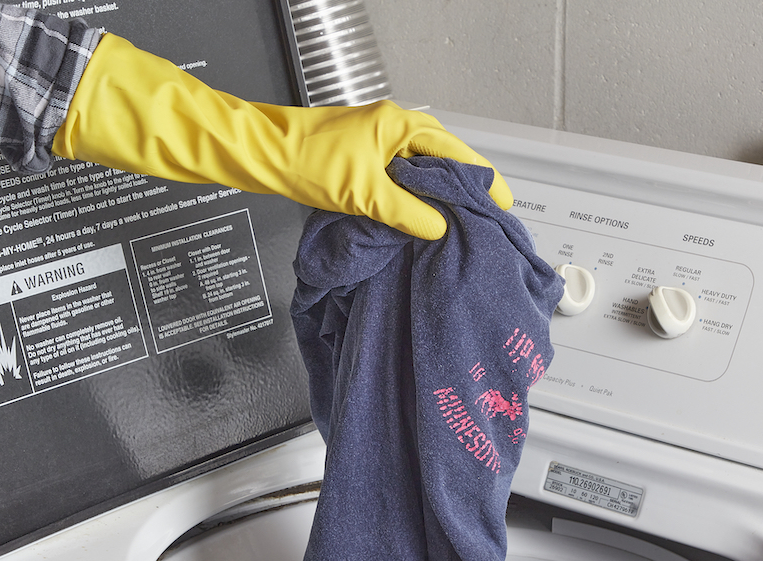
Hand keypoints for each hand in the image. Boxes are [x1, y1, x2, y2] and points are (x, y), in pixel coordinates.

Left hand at [53, 34, 512, 238]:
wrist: (262, 155)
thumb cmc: (305, 161)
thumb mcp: (363, 192)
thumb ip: (407, 211)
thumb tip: (439, 228)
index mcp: (403, 126)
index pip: (458, 155)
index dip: (482, 184)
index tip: (500, 208)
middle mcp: (397, 131)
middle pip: (446, 166)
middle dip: (463, 197)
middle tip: (482, 228)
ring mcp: (383, 147)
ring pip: (424, 178)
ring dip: (438, 204)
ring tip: (457, 233)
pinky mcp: (368, 164)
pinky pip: (405, 185)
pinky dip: (416, 204)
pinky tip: (420, 227)